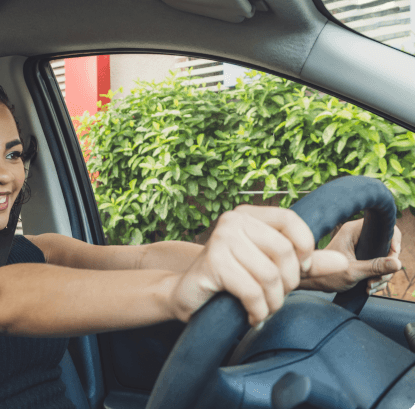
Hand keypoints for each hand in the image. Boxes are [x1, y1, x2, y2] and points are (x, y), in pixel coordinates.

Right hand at [166, 205, 348, 326]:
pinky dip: (258, 310)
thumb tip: (342, 263)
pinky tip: (252, 315)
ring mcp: (220, 239)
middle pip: (284, 251)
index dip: (305, 247)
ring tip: (264, 309)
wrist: (188, 295)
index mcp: (248, 214)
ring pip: (269, 275)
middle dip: (288, 283)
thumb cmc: (231, 280)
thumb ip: (305, 264)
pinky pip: (252, 291)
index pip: (291, 219)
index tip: (300, 269)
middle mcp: (233, 220)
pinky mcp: (212, 262)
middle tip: (275, 296)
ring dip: (273, 302)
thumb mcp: (271, 268)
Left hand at [299, 218, 401, 293]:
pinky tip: (368, 287)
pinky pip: (376, 266)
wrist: (309, 280)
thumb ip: (375, 267)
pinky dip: (376, 278)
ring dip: (381, 276)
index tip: (393, 258)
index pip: (385, 227)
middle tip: (378, 280)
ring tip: (370, 287)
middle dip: (385, 268)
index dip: (394, 242)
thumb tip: (398, 263)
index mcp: (353, 231)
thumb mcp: (352, 272)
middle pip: (386, 247)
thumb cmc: (324, 273)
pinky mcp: (359, 257)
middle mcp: (357, 235)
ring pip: (383, 259)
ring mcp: (359, 246)